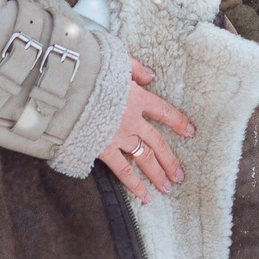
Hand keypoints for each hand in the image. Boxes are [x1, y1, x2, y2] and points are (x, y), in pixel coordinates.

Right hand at [98, 59, 194, 202]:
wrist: (68, 88)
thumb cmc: (89, 72)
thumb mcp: (116, 61)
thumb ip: (135, 68)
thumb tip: (151, 76)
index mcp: (136, 98)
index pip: (164, 112)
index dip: (178, 121)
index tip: (190, 131)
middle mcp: (132, 120)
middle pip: (157, 142)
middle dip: (170, 159)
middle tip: (180, 174)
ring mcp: (119, 136)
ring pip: (145, 158)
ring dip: (157, 174)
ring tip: (167, 187)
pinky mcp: (103, 149)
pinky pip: (123, 170)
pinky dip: (134, 185)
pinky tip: (144, 197)